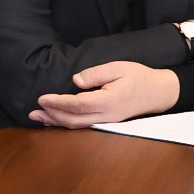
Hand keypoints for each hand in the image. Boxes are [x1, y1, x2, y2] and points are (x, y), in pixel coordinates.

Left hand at [32, 60, 183, 127]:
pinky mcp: (108, 122)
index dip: (58, 102)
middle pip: (74, 119)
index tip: (42, 98)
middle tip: (33, 110)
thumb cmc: (139, 77)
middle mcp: (107, 116)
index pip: (78, 104)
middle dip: (52, 115)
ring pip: (77, 126)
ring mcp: (108, 122)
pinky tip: (55, 121)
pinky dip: (67, 125)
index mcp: (109, 101)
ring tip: (38, 117)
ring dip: (56, 122)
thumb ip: (96, 74)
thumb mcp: (118, 68)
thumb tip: (75, 81)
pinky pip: (84, 126)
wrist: (160, 92)